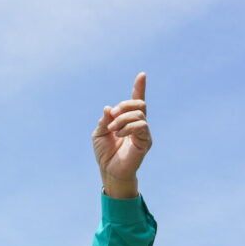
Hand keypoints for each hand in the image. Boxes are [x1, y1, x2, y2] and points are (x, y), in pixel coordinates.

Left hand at [91, 72, 151, 197]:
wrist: (109, 170)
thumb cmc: (105, 153)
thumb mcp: (99, 133)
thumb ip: (104, 120)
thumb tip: (109, 108)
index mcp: (127, 120)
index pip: (135, 101)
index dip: (139, 88)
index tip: (142, 75)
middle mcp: (138, 124)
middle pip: (139, 104)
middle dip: (124, 105)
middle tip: (112, 116)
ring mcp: (143, 132)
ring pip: (139, 114)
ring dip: (123, 119)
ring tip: (113, 130)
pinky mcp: (145, 141)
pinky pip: (141, 126)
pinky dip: (128, 127)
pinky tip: (119, 135)